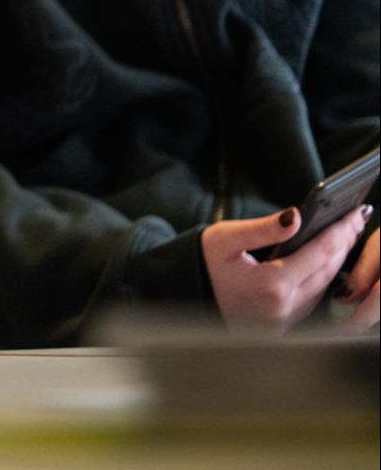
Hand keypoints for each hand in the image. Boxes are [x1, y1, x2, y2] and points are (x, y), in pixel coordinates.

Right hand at [203, 203, 370, 333]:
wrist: (184, 294)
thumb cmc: (202, 264)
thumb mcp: (225, 238)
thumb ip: (264, 228)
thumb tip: (297, 216)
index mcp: (271, 285)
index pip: (320, 252)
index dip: (340, 230)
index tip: (353, 214)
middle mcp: (283, 307)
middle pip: (328, 270)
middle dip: (344, 243)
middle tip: (355, 219)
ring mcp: (285, 320)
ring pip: (324, 286)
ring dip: (336, 260)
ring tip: (344, 236)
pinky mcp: (283, 325)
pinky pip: (312, 298)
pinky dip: (323, 277)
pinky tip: (325, 260)